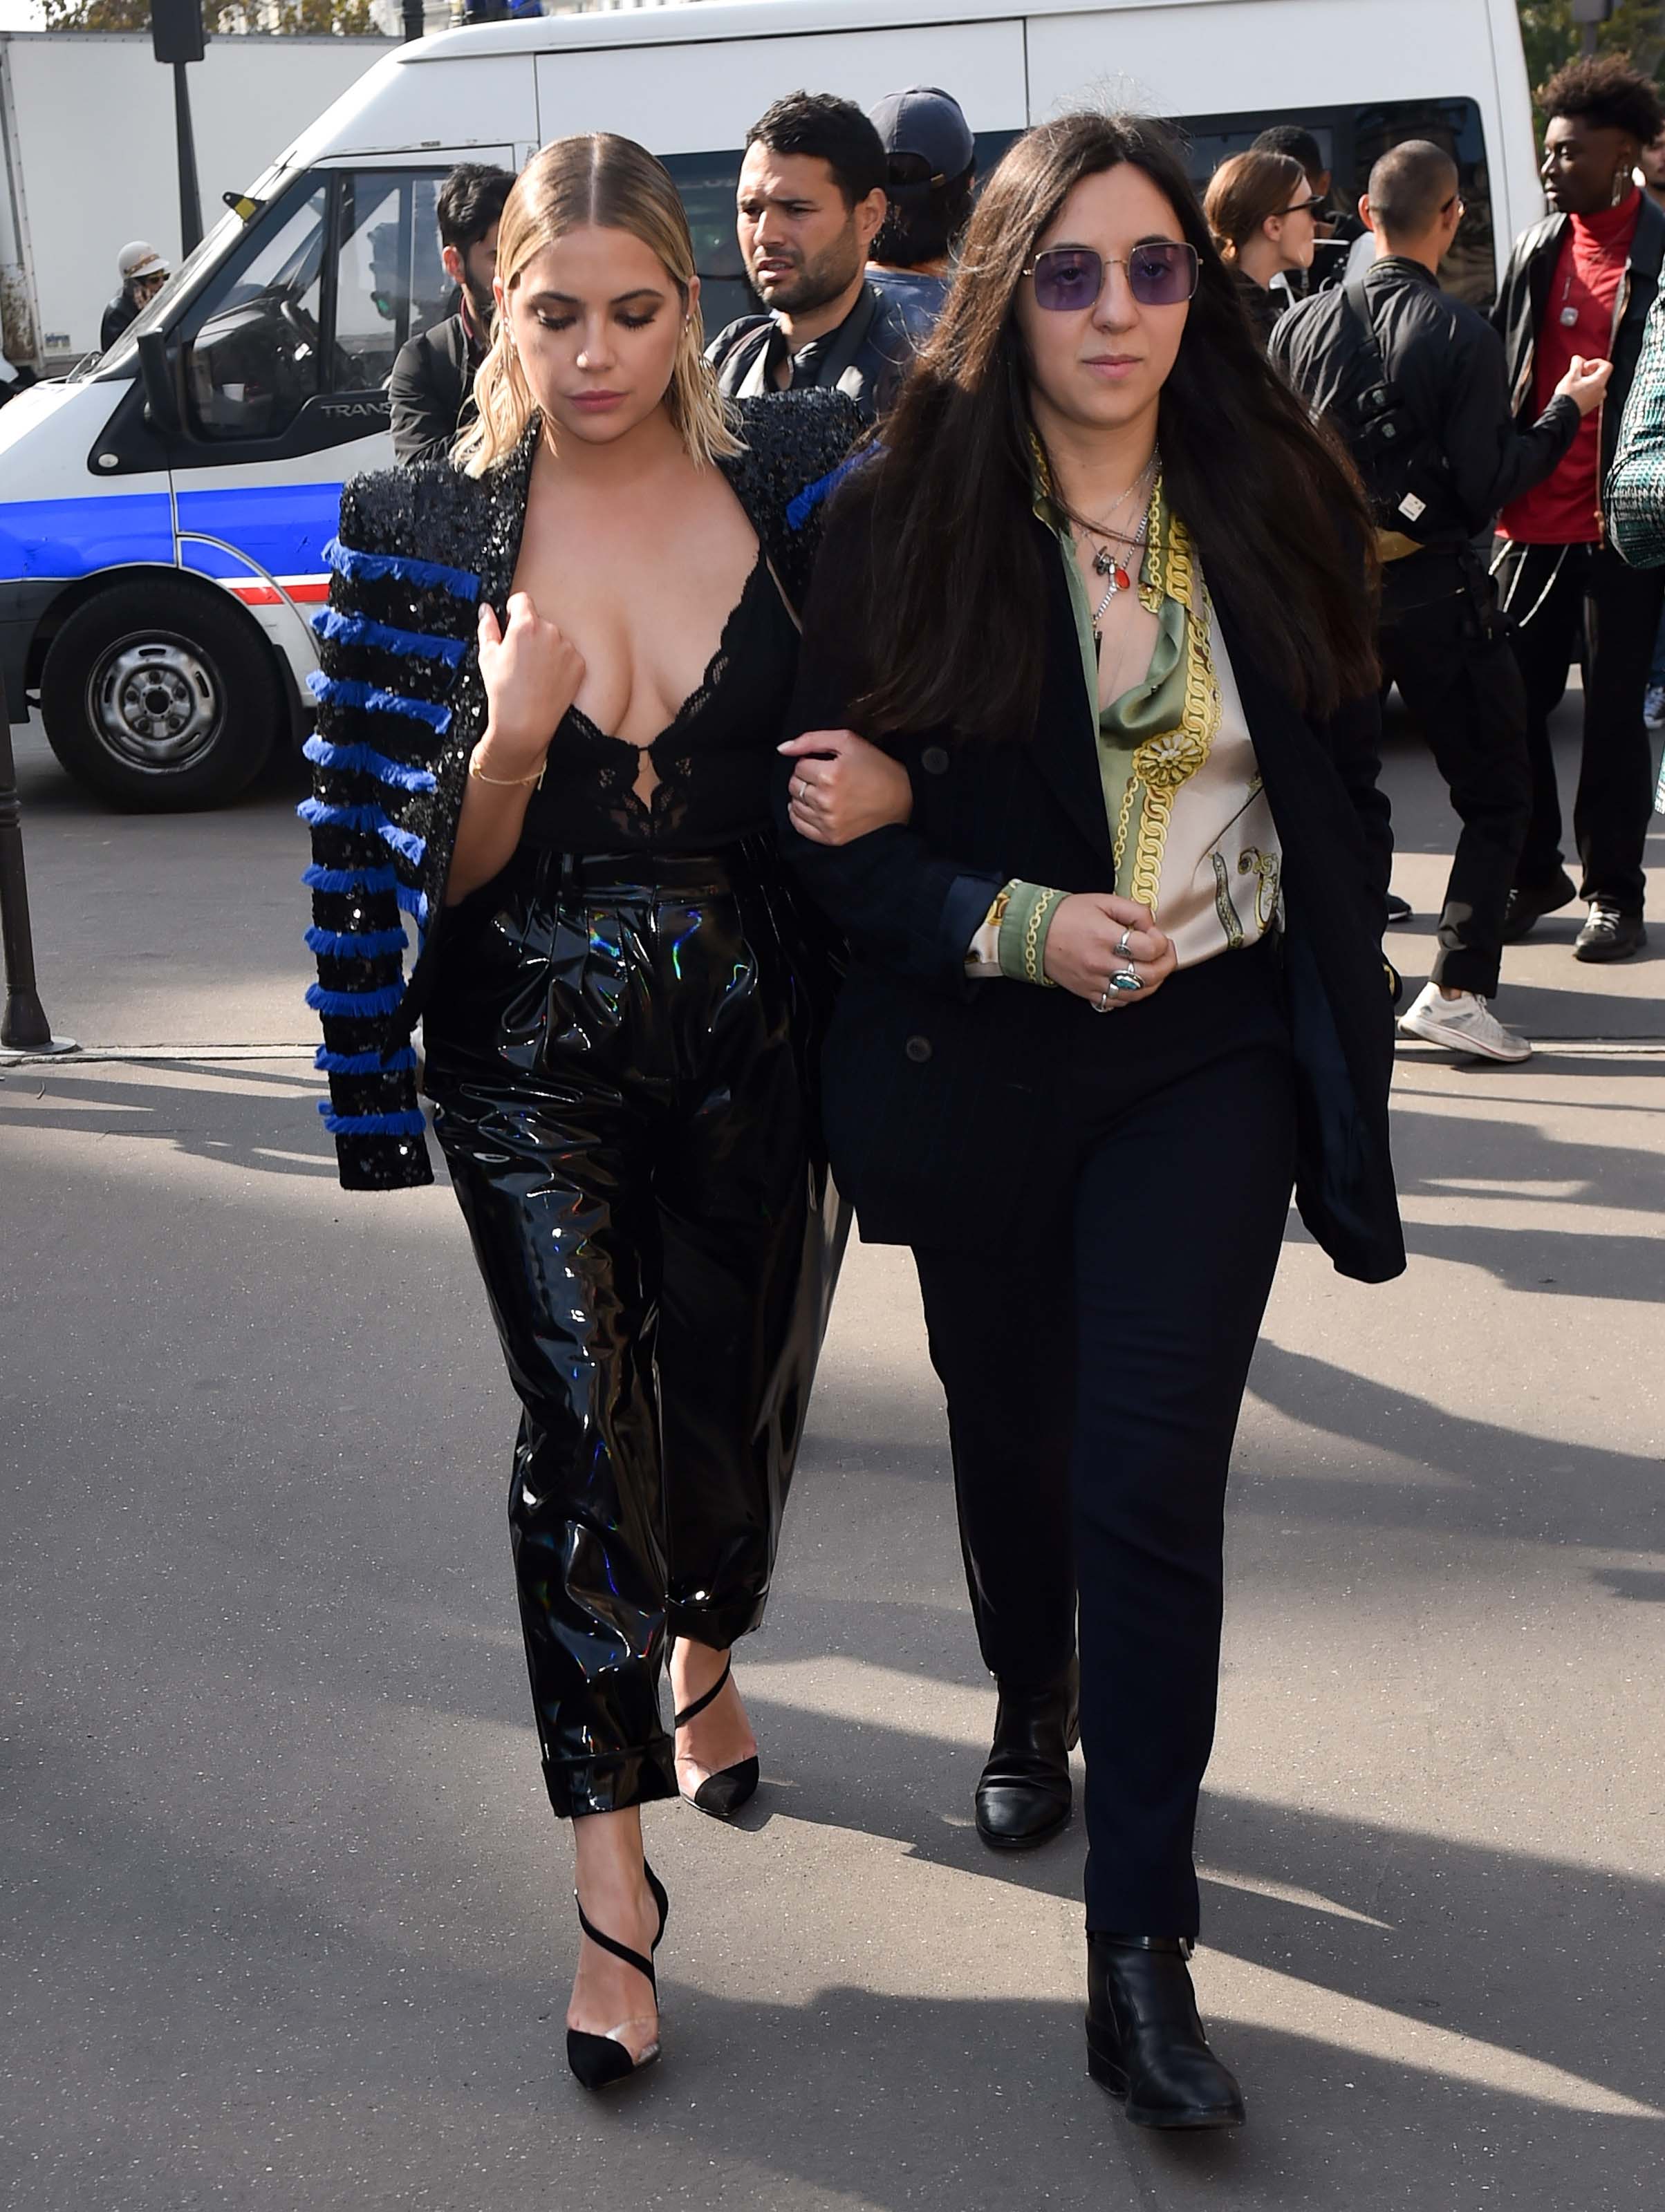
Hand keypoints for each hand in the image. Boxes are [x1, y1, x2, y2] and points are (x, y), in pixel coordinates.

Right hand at [475, 592, 585, 772]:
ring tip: (534, 673)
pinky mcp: (579, 664)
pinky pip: (568, 655)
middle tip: (520, 658)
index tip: (511, 620)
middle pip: (539, 622)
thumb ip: (487, 627)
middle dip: (530, 634)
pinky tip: (547, 680)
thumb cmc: (503, 692)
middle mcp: (551, 632)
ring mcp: (567, 648)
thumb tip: (486, 610)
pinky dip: (560, 664)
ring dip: (546, 648)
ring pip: (554, 639)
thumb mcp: (487, 656)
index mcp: (526, 625)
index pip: (522, 600)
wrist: (525, 724)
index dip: (514, 610)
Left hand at [779, 728, 912, 844]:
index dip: (811, 762)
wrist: (903, 799)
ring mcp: (827, 821)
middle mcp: (826, 800)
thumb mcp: (848, 742)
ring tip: (824, 793)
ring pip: (795, 805)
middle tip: (825, 778)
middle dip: (806, 779)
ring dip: (804, 797)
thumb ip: (811, 740)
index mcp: (830, 774)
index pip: (799, 766)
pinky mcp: (830, 838)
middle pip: (795, 785)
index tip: (826, 765)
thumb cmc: (877, 768)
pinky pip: (799, 826)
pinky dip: (801, 815)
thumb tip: (782, 748)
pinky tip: (814, 808)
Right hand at [1042, 891, 1174, 1007]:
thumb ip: (1133, 911)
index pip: (1149, 948)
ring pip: (1138, 993)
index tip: (1157, 935)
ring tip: (1154, 966)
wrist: (1033, 934)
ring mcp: (1094, 981)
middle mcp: (1100, 963)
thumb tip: (1152, 926)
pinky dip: (1133, 994)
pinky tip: (1135, 980)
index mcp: (1104, 936)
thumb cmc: (1066, 915)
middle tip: (1165, 952)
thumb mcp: (1102, 901)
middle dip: (1166, 963)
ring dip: (1154, 981)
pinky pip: (1119, 1002)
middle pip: (1150, 974)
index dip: (1161, 941)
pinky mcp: (1088, 993)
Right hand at [1554, 354, 1612, 416]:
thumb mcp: (1571, 376)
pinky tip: (1575, 391)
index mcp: (1599, 383)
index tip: (1585, 366)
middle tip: (1577, 374)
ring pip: (1595, 384)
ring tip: (1574, 383)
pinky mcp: (1590, 405)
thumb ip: (1577, 364)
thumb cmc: (1567, 397)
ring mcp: (1596, 399)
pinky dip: (1585, 389)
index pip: (1607, 366)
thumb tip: (1578, 359)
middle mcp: (1601, 391)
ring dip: (1586, 380)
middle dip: (1589, 372)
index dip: (1596, 362)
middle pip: (1600, 375)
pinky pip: (1592, 393)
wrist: (1562, 414)